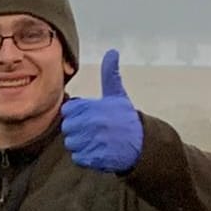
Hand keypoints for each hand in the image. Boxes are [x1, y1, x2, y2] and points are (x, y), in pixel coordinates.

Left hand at [62, 48, 142, 172]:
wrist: (142, 144)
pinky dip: (85, 157)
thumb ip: (110, 74)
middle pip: (68, 128)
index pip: (68, 110)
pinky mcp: (96, 158)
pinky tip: (97, 151)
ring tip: (95, 141)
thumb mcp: (118, 95)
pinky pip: (78, 158)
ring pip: (71, 143)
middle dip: (77, 129)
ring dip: (80, 144)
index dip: (76, 114)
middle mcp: (94, 124)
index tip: (87, 116)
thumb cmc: (126, 118)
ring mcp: (95, 142)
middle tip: (92, 130)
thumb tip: (112, 51)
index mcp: (95, 107)